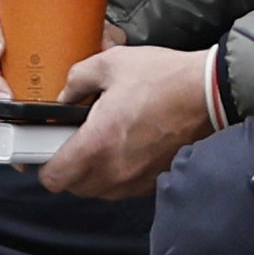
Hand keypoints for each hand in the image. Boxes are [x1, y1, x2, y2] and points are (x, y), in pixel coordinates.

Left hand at [39, 41, 233, 198]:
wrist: (210, 94)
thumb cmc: (164, 78)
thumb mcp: (111, 64)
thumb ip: (76, 80)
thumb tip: (64, 96)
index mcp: (97, 144)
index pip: (54, 178)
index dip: (43, 165)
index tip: (46, 149)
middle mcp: (115, 171)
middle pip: (73, 188)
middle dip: (67, 168)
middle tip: (73, 141)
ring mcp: (136, 181)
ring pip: (98, 191)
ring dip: (92, 173)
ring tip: (101, 142)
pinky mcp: (154, 182)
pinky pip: (123, 187)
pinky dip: (117, 174)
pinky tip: (125, 147)